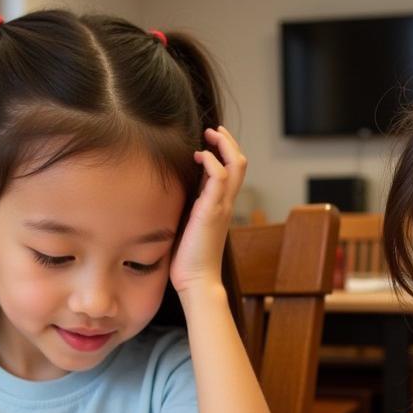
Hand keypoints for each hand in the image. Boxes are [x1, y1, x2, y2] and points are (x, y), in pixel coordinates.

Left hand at [169, 126, 246, 294]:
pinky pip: (220, 177)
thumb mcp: (188, 228)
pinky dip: (212, 160)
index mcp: (220, 208)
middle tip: (213, 131)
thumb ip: (187, 211)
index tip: (209, 143)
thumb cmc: (189, 261)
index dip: (225, 153)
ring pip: (236, 165)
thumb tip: (172, 198)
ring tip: (209, 136)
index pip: (233, 173)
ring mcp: (221, 207)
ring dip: (224, 144)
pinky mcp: (212, 211)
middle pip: (240, 164)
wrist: (197, 282)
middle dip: (229, 142)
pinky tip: (199, 156)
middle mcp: (225, 204)